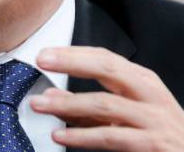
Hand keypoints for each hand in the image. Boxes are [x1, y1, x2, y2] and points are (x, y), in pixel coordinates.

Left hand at [31, 46, 183, 150]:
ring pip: (105, 104)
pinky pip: (111, 136)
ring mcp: (154, 119)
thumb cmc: (157, 132)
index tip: (44, 53)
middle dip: (71, 62)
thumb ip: (90, 106)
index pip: (106, 57)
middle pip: (108, 69)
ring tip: (39, 103)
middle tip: (41, 61)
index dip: (73, 53)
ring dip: (67, 103)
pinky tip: (60, 135)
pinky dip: (82, 136)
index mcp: (143, 81)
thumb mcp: (126, 112)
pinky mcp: (153, 144)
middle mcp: (150, 95)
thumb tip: (51, 95)